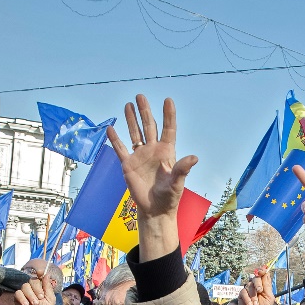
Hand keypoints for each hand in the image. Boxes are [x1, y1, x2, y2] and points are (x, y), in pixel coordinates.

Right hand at [15, 273, 55, 304]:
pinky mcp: (18, 297)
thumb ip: (48, 287)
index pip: (39, 276)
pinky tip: (26, 304)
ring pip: (25, 286)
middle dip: (37, 289)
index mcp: (41, 286)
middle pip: (32, 280)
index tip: (40, 272)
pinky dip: (22, 298)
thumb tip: (46, 274)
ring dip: (30, 295)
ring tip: (35, 304)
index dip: (40, 273)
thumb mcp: (50, 299)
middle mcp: (32, 287)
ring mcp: (24, 292)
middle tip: (40, 298)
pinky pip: (18, 293)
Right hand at [105, 95, 197, 261]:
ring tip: (128, 104)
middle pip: (149, 126)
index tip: (168, 100)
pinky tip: (110, 129)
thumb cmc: (169, 197)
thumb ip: (183, 169)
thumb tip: (194, 157)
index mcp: (167, 152)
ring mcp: (140, 156)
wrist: (155, 209)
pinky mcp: (128, 165)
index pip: (168, 129)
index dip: (168, 115)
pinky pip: (121, 149)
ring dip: (131, 119)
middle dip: (145, 111)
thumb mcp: (177, 183)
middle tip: (140, 96)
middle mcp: (153, 151)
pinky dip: (115, 140)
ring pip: (135, 133)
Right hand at [238, 269, 274, 304]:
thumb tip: (266, 271)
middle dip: (257, 284)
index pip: (262, 275)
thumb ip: (267, 285)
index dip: (261, 271)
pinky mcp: (241, 295)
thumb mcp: (269, 297)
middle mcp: (255, 286)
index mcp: (263, 286)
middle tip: (259, 291)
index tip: (261, 271)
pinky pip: (243, 293)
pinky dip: (247, 299)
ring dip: (253, 295)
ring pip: (248, 285)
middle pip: (255, 278)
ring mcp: (248, 290)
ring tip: (255, 304)